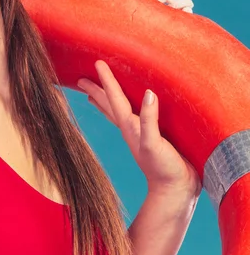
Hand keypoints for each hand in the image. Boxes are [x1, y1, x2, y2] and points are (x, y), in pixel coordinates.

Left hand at [77, 60, 200, 196]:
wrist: (174, 191)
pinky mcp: (150, 138)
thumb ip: (149, 120)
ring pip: (117, 112)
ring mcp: (139, 134)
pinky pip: (133, 118)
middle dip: (96, 90)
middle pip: (109, 104)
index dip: (106, 80)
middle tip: (81, 79)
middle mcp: (130, 128)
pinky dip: (126, 110)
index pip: (115, 98)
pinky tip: (131, 109)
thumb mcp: (154, 143)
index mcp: (130, 126)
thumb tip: (149, 94)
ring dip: (105, 100)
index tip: (96, 63)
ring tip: (93, 93)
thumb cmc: (164, 169)